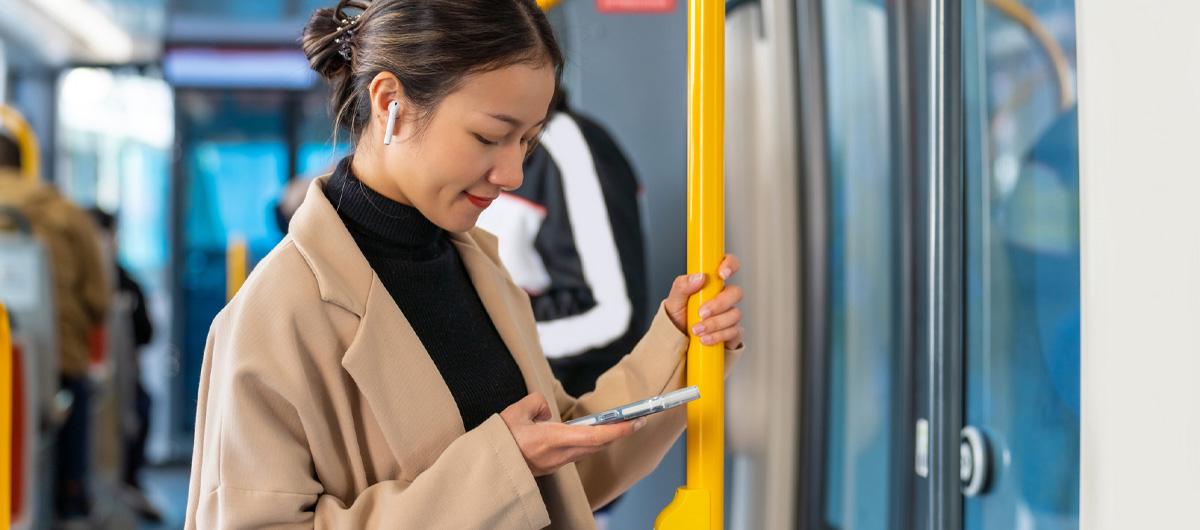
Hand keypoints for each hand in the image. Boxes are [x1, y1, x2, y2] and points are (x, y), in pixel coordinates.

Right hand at [500, 393, 644, 476]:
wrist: (489, 467)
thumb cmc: (500, 441)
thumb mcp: (517, 411)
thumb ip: (538, 403)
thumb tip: (546, 412)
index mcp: (554, 439)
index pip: (596, 436)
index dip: (618, 429)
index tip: (635, 422)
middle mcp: (559, 455)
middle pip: (597, 445)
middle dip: (618, 433)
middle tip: (635, 421)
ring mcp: (556, 463)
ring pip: (588, 450)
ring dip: (603, 438)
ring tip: (616, 426)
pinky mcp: (551, 466)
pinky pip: (576, 453)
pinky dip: (588, 443)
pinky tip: (587, 434)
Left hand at [664, 254, 744, 348]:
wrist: (678, 340)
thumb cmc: (679, 315)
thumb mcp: (674, 299)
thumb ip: (683, 285)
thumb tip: (698, 277)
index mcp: (712, 283)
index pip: (729, 265)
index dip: (730, 265)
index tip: (722, 274)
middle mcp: (724, 297)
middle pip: (736, 292)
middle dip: (719, 304)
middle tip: (701, 312)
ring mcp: (730, 314)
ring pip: (735, 314)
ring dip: (714, 324)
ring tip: (696, 330)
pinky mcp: (733, 332)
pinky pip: (734, 332)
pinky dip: (718, 336)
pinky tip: (705, 339)